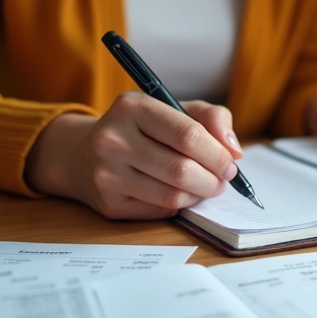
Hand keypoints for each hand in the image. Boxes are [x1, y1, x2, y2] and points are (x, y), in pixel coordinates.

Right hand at [25, 93, 242, 218]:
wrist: (81, 155)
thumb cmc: (139, 129)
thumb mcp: (173, 108)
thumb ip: (211, 117)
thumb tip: (234, 150)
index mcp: (132, 107)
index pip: (188, 134)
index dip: (218, 153)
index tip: (230, 162)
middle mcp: (113, 140)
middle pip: (182, 169)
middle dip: (213, 179)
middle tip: (222, 180)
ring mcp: (107, 174)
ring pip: (173, 195)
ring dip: (199, 194)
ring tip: (205, 186)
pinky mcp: (108, 203)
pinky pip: (160, 210)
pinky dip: (180, 204)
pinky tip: (180, 194)